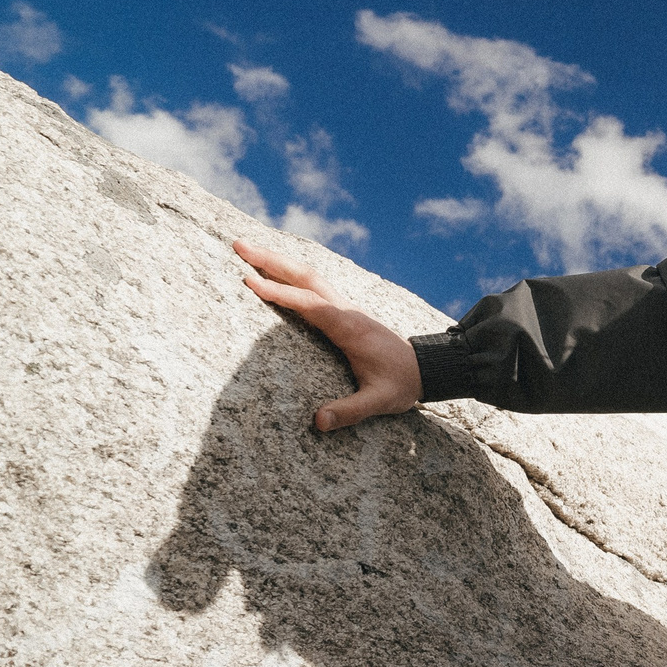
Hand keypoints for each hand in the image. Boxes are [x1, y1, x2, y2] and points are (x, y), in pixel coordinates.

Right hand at [233, 239, 421, 430]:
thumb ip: (350, 411)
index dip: (280, 293)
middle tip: (238, 245)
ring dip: (279, 262)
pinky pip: (314, 286)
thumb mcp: (379, 401)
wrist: (427, 368)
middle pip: (306, 277)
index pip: (310, 304)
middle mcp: (346, 310)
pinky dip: (291, 273)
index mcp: (349, 327)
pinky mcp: (345, 311)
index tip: (250, 282)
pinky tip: (276, 270)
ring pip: (310, 276)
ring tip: (247, 250)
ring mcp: (345, 308)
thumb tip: (318, 421)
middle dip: (271, 260)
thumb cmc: (402, 384)